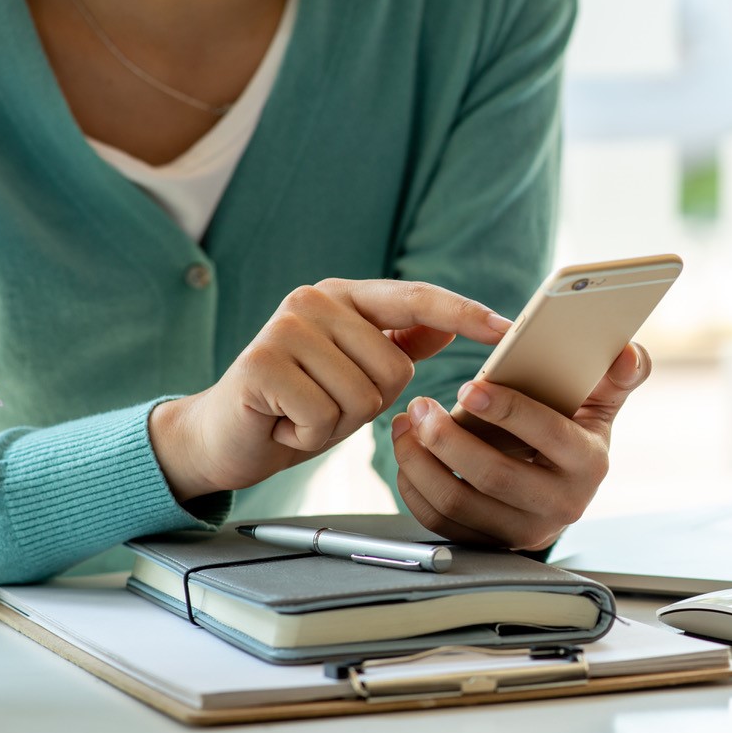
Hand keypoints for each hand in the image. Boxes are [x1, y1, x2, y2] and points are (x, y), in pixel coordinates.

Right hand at [151, 279, 511, 501]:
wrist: (223, 436)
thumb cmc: (297, 404)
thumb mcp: (356, 373)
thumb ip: (397, 344)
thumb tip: (445, 323)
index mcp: (345, 296)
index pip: (417, 298)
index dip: (465, 313)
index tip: (508, 329)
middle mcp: (314, 300)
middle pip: (395, 370)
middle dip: (368, 404)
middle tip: (323, 402)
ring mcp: (285, 327)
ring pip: (363, 397)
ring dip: (336, 423)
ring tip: (301, 412)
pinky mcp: (262, 363)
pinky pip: (325, 417)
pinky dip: (308, 435)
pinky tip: (282, 423)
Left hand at [390, 342, 651, 550]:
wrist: (561, 488)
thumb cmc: (573, 433)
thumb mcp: (601, 405)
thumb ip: (618, 375)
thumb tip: (628, 353)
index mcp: (590, 463)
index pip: (549, 435)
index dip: (507, 410)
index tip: (469, 386)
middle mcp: (561, 504)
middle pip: (493, 475)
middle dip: (448, 438)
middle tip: (422, 405)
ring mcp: (523, 530)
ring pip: (458, 503)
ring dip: (421, 462)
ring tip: (407, 424)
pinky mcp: (490, 544)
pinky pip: (441, 523)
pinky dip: (415, 488)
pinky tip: (408, 455)